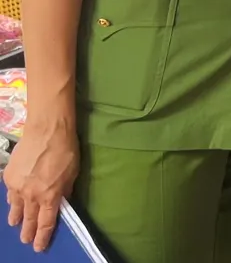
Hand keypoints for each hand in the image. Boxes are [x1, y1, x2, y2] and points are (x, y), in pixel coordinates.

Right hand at [4, 113, 78, 251]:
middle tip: (25, 241)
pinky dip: (12, 199)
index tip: (39, 247)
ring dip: (16, 217)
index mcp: (50, 196)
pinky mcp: (9, 177)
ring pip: (15, 208)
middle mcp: (31, 195)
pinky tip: (12, 201)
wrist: (47, 130)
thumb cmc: (66, 150)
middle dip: (27, 232)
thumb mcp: (73, 173)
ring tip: (15, 224)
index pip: (46, 222)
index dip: (43, 237)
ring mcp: (17, 187)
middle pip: (29, 219)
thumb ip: (65, 190)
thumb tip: (61, 200)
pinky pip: (10, 193)